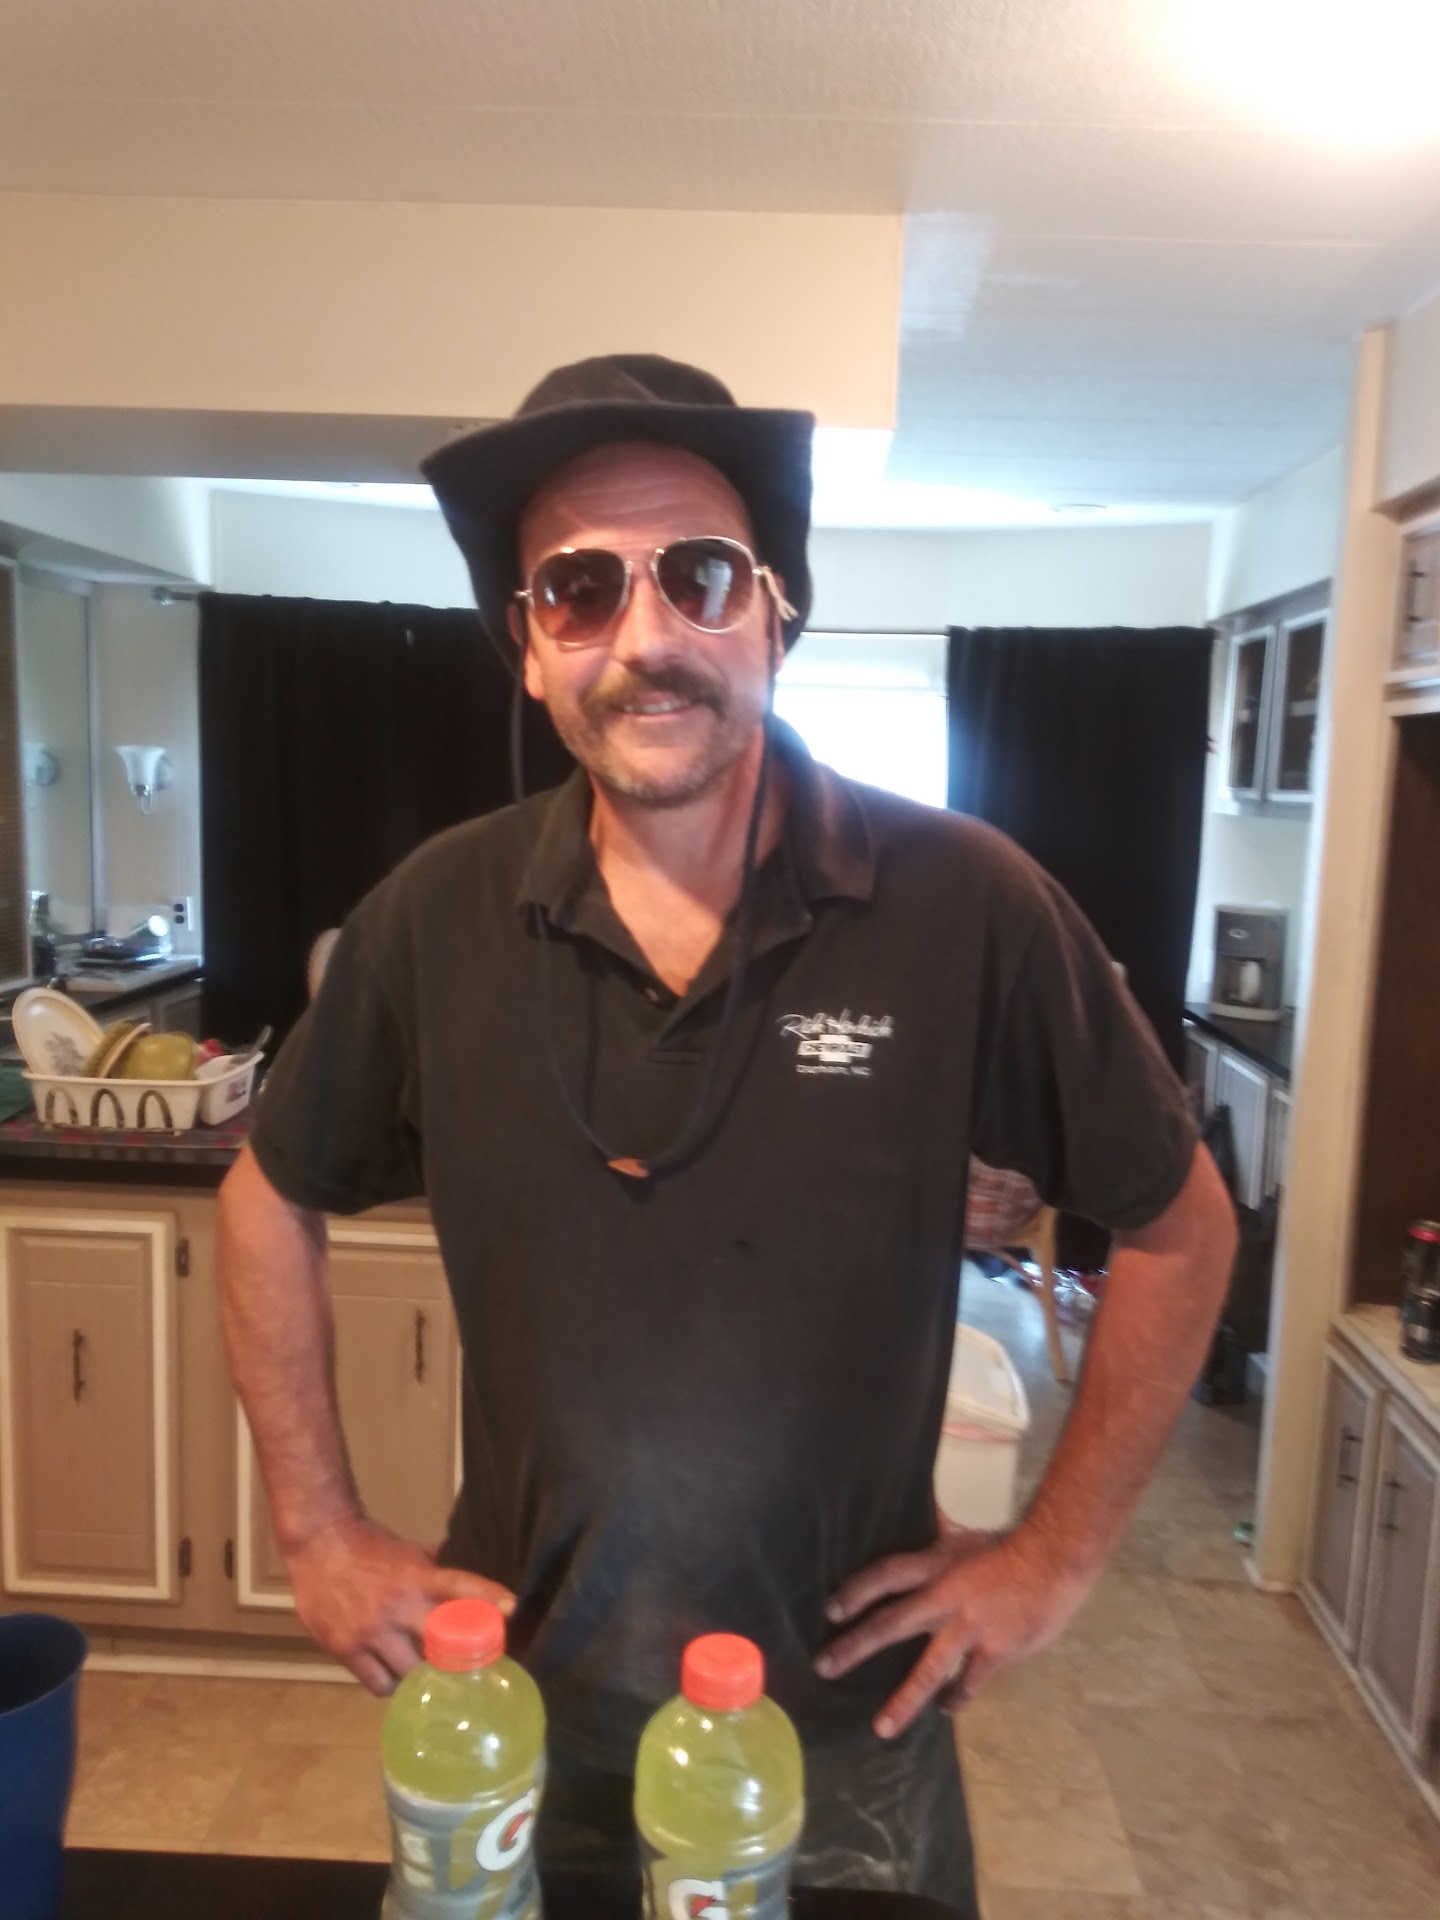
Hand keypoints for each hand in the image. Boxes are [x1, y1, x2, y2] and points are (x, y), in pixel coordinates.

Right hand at [285, 1514, 515, 1694]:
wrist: (319, 1543)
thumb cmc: (370, 1546)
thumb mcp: (409, 1551)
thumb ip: (437, 1568)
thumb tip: (470, 1584)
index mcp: (417, 1576)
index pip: (459, 1584)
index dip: (487, 1595)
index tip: (512, 1607)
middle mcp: (398, 1605)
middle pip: (439, 1646)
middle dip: (456, 1662)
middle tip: (468, 1672)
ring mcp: (371, 1630)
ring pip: (409, 1674)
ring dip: (421, 1679)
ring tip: (426, 1680)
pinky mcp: (346, 1648)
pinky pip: (378, 1683)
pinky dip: (390, 1685)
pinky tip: (394, 1678)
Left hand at [813, 1520, 1092, 1738]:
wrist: (1055, 1560)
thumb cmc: (1007, 1547)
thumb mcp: (961, 1537)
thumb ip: (934, 1537)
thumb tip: (914, 1512)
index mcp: (935, 1565)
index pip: (886, 1575)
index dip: (857, 1591)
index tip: (830, 1610)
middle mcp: (945, 1598)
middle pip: (892, 1623)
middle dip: (856, 1647)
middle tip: (825, 1667)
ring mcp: (970, 1629)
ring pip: (930, 1670)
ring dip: (904, 1700)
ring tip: (882, 1726)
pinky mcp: (996, 1652)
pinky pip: (969, 1683)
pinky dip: (956, 1698)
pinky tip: (945, 1710)